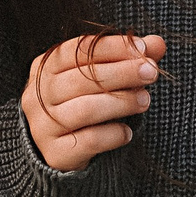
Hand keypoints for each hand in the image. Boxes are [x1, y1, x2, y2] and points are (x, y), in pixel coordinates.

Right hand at [21, 32, 167, 171]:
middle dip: (122, 73)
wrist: (61, 150)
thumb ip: (128, 58)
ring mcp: (43, 126)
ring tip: (145, 100)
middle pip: (83, 78)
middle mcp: (38, 95)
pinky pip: (89, 141)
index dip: (113, 47)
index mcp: (45, 67)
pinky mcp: (55, 153)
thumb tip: (157, 43)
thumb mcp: (102, 77)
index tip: (143, 49)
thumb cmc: (84, 103)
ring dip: (121, 102)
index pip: (78, 50)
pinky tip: (128, 132)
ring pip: (86, 109)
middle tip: (151, 73)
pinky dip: (113, 134)